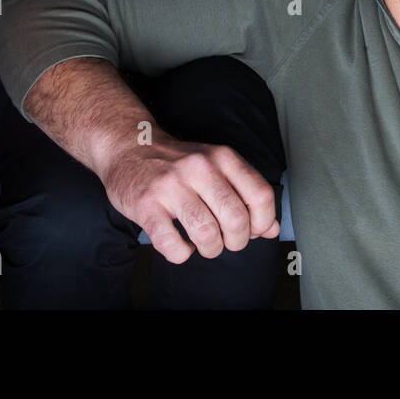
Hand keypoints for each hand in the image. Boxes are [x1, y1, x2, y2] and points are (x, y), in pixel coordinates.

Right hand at [99, 130, 279, 263]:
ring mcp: (171, 186)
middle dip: (237, 241)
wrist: (128, 146)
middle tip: (226, 241)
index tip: (253, 231)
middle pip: (236, 219)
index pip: (261, 195)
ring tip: (204, 244)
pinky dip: (181, 254)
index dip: (263, 222)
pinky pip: (172, 245)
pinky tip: (181, 245)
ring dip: (210, 249)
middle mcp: (199, 168)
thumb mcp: (217, 166)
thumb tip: (271, 229)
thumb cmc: (178, 163)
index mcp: (223, 157)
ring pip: (207, 234)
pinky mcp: (146, 205)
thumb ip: (245, 193)